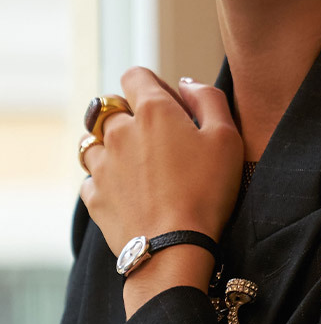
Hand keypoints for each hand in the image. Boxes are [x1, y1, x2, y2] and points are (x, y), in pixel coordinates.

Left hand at [80, 68, 244, 257]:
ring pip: (92, 141)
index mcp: (152, 111)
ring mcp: (101, 165)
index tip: (171, 107)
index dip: (152, 85)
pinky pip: (90, 178)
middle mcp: (118, 132)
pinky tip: (126, 193)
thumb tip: (186, 83)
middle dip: (128, 116)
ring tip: (134, 166)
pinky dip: (103, 181)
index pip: (135, 75)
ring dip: (109, 147)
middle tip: (156, 141)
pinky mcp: (94, 196)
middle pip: (108, 108)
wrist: (175, 249)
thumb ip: (208, 99)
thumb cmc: (207, 193)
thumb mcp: (227, 138)